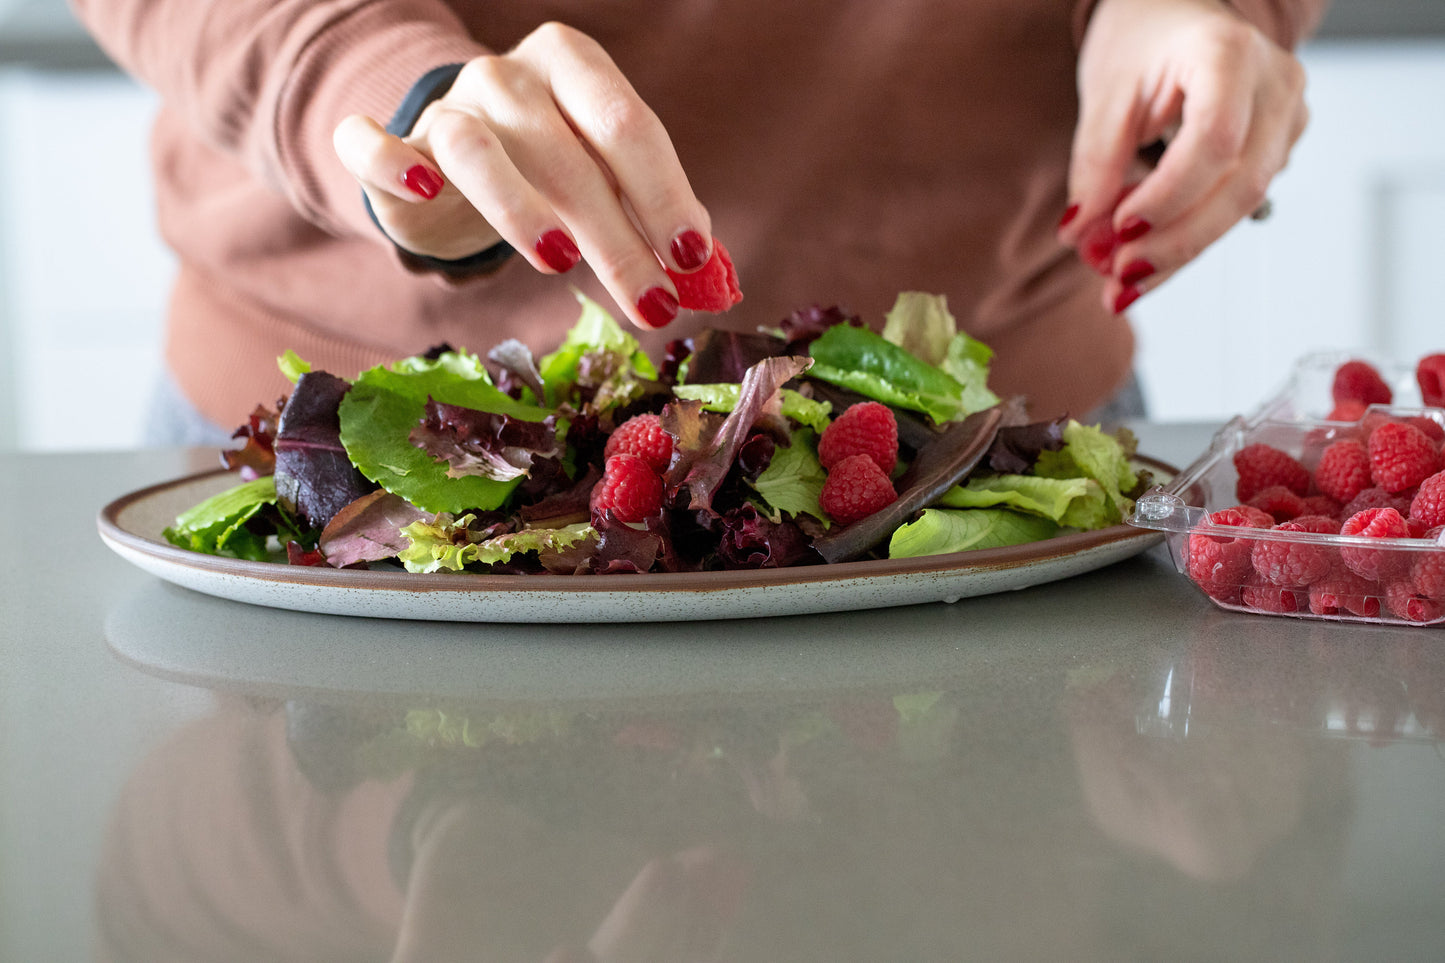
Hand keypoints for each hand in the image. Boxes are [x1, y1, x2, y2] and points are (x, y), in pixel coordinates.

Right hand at [334, 22, 712, 329]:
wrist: (448, 158)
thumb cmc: (547, 170)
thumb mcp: (605, 181)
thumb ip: (651, 215)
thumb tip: (709, 274)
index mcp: (574, 67)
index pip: (627, 126)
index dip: (664, 193)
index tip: (691, 259)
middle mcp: (510, 76)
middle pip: (566, 152)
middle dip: (616, 236)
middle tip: (652, 303)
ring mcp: (447, 105)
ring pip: (475, 148)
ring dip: (517, 205)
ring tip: (559, 262)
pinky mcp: (388, 146)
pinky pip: (372, 144)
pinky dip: (389, 161)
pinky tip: (422, 193)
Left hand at [1058, 0, 1308, 313]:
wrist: (1173, 17)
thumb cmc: (1141, 39)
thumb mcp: (1105, 93)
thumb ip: (1095, 165)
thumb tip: (1080, 235)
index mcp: (1230, 54)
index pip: (1214, 141)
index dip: (1169, 196)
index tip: (1119, 231)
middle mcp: (1276, 84)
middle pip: (1240, 184)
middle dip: (1175, 241)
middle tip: (1117, 278)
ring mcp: (1287, 117)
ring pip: (1243, 204)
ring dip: (1179, 252)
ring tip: (1121, 285)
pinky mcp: (1278, 148)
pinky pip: (1235, 206)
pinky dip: (1187, 239)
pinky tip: (1145, 266)